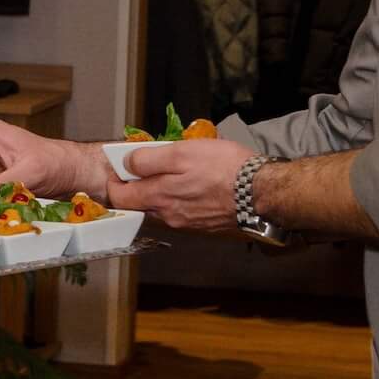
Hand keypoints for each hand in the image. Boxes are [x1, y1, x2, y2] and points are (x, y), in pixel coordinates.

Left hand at [117, 137, 254, 231]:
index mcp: (158, 198)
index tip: (119, 168)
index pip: (118, 197)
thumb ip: (148, 160)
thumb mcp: (181, 152)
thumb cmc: (224, 169)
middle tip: (147, 166)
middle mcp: (168, 217)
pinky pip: (182, 213)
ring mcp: (187, 224)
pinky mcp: (204, 226)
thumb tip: (126, 164)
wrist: (263, 194)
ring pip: (161, 209)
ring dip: (160, 193)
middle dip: (136, 187)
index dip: (114, 181)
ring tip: (174, 173)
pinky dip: (180, 200)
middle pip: (139, 205)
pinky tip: (193, 186)